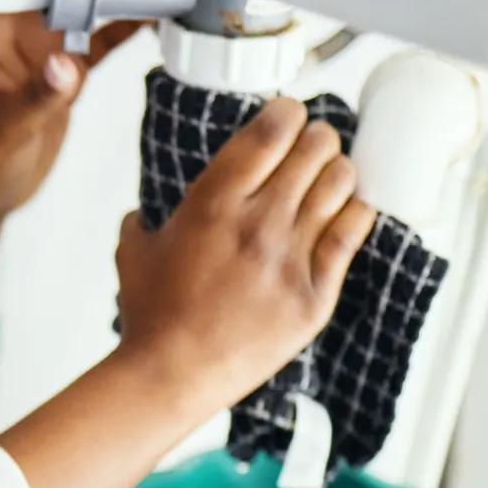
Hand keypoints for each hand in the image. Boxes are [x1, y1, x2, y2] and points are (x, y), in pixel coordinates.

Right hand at [113, 97, 375, 414]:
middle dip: (316, 137)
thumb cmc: (151, 318)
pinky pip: (353, 233)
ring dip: (336, 171)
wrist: (172, 376)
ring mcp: (291, 259)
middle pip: (316, 147)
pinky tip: (347, 211)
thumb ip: (141, 221)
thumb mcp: (134, 254)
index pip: (272, 130)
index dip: (288, 111)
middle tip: (310, 145)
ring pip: (341, 184)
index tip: (287, 114)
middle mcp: (258, 223)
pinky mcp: (314, 294)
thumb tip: (142, 215)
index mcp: (213, 203)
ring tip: (327, 178)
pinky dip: (354, 212)